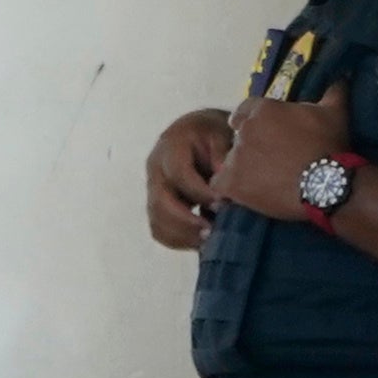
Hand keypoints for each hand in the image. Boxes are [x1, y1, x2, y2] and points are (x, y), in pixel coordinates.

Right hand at [145, 108, 234, 247]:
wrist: (198, 134)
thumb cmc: (212, 134)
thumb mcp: (221, 134)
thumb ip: (223, 154)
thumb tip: (224, 184)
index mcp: (171, 148)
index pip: (179, 174)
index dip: (199, 192)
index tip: (222, 204)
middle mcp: (156, 170)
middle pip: (160, 202)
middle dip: (186, 222)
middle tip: (213, 232)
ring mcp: (154, 190)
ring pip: (157, 220)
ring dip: (183, 236)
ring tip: (210, 241)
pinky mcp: (158, 206)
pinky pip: (160, 230)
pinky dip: (179, 241)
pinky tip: (202, 242)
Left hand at [211, 86, 355, 223]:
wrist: (327, 184)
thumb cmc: (330, 145)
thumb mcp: (336, 112)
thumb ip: (333, 91)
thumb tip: (343, 75)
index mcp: (263, 109)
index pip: (245, 110)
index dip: (254, 122)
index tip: (265, 134)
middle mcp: (245, 130)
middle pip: (238, 136)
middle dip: (251, 146)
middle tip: (270, 160)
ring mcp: (236, 157)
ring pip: (230, 160)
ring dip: (242, 169)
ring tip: (262, 182)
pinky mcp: (232, 182)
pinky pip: (219, 185)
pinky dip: (228, 190)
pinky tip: (243, 194)